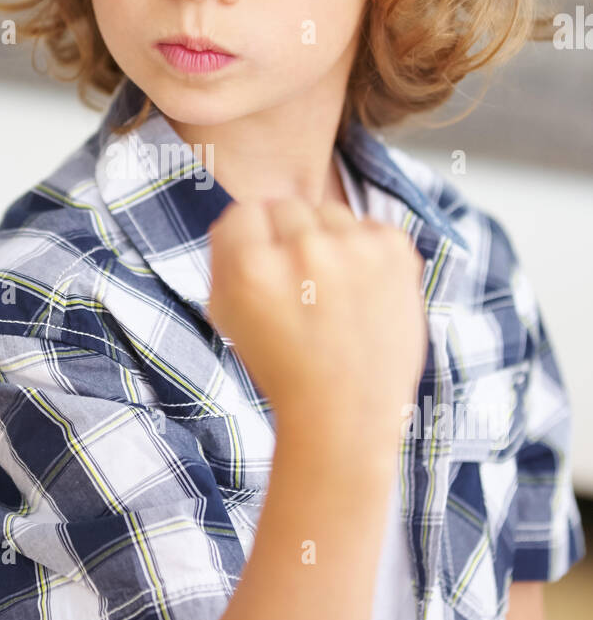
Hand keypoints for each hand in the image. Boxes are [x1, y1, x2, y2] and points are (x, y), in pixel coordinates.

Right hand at [207, 185, 427, 456]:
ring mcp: (353, 248)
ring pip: (329, 212)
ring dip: (328, 240)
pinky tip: (363, 292)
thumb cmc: (283, 367)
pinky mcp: (394, 251)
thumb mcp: (227, 315)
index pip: (244, 211)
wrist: (345, 412)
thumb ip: (226, 258)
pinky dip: (366, 252)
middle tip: (301, 285)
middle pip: (287, 206)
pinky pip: (369, 227)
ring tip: (333, 291)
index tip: (265, 266)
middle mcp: (301, 249)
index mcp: (251, 266)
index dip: (252, 240)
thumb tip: (243, 218)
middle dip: (289, 238)